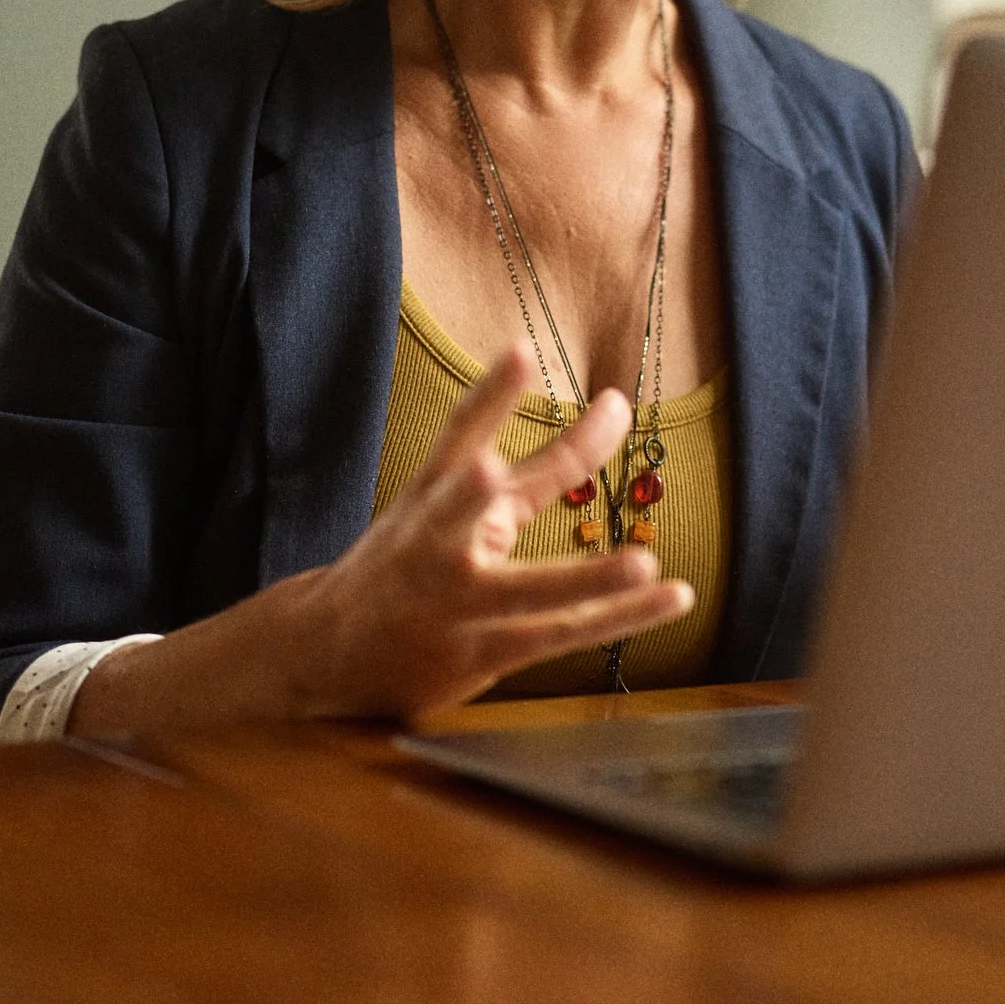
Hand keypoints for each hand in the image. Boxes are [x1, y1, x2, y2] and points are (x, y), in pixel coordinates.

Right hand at [68, 346, 694, 738]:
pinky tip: (671, 598)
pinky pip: (559, 635)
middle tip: (488, 475)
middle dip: (470, 495)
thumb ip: (544, 465)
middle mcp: (437, 546)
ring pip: (529, 594)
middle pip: (457, 516)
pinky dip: (620, 618)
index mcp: (430, 495)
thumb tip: (615, 407)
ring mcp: (457, 604)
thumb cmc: (413, 562)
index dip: (488, 394)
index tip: (522, 351)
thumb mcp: (460, 505)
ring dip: (586, 581)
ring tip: (641, 564)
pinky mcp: (480, 652)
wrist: (332, 649)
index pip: (458, 435)